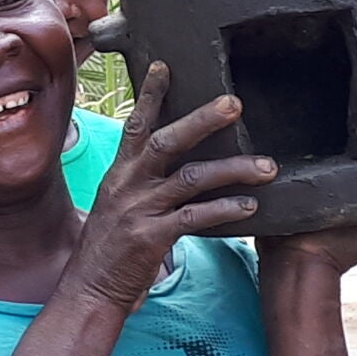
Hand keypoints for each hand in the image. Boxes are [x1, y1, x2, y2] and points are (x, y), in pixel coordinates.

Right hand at [64, 61, 278, 308]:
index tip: (165, 65)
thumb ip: (142, 183)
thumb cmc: (109, 248)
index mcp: (119, 173)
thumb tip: (172, 166)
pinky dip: (225, 209)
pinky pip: (194, 216)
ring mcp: (139, 210)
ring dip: (233, 169)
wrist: (89, 289)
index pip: (134, 125)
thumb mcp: (118, 206)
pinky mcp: (152, 237)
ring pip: (190, 178)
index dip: (149, 94)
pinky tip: (250, 206)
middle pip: (166, 141)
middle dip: (202, 120)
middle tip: (234, 103)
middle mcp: (127, 184)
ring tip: (267, 167)